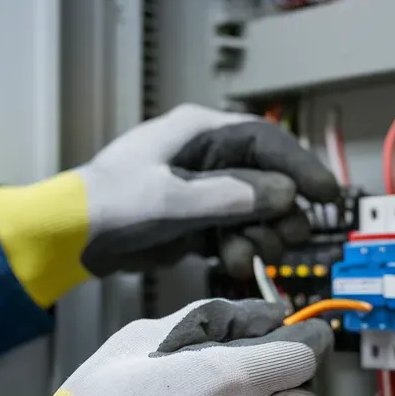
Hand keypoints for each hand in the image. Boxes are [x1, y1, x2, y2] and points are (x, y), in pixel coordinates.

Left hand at [0, 105, 340, 306]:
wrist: (69, 237)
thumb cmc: (110, 204)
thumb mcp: (170, 198)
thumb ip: (229, 196)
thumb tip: (284, 194)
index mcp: (199, 132)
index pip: (266, 141)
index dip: (300, 166)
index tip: (325, 195)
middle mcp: (206, 156)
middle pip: (267, 178)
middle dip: (283, 210)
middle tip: (291, 236)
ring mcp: (202, 189)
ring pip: (255, 209)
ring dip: (263, 234)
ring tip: (257, 255)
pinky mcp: (196, 220)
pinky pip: (234, 231)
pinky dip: (241, 248)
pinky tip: (234, 263)